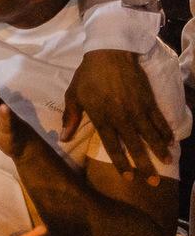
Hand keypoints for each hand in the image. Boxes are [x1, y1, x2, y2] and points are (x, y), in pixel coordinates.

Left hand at [62, 48, 170, 183]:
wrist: (109, 53)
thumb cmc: (88, 75)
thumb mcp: (74, 95)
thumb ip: (70, 118)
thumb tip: (63, 139)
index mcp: (102, 118)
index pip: (113, 146)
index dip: (121, 163)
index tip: (128, 177)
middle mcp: (122, 117)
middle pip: (135, 146)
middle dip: (145, 166)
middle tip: (152, 182)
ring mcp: (138, 109)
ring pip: (152, 135)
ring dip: (160, 151)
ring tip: (167, 163)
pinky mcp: (149, 101)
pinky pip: (160, 120)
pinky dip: (166, 132)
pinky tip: (171, 142)